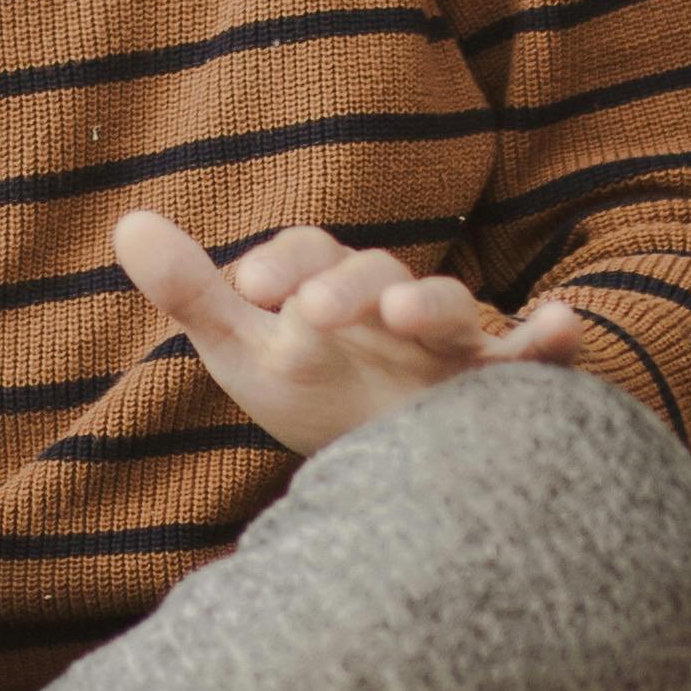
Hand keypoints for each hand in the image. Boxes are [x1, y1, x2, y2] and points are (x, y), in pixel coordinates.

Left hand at [112, 209, 584, 460]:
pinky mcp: (497, 390)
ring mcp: (448, 346)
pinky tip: (564, 324)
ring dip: (429, 302)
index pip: (306, 258)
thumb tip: (126, 221)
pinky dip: (551, 339)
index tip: (250, 286)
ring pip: (448, 310)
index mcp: (332, 289)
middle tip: (311, 312)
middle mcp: (393, 306)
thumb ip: (194, 293)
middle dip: (345, 286)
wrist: (399, 468)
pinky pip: (534, 360)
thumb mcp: (249, 351)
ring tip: (403, 312)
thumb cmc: (322, 396)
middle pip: (374, 275)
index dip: (281, 265)